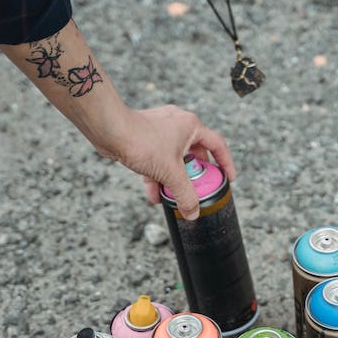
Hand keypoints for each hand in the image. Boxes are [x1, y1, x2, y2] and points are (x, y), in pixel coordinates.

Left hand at [113, 105, 235, 220]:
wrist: (110, 131)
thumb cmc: (142, 142)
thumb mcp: (170, 173)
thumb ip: (185, 195)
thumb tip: (193, 212)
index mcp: (191, 126)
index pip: (217, 145)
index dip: (225, 163)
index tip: (227, 178)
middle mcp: (178, 124)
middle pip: (194, 154)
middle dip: (193, 176)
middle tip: (197, 189)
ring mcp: (161, 129)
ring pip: (173, 158)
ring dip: (172, 179)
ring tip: (171, 197)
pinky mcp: (145, 136)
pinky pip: (158, 158)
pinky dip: (158, 175)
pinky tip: (153, 193)